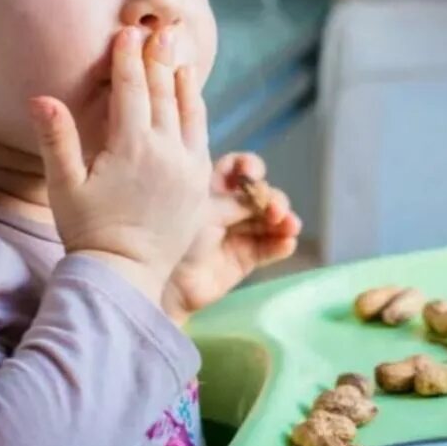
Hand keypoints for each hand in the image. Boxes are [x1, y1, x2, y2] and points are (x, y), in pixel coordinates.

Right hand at [30, 27, 211, 302]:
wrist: (126, 275)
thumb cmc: (87, 232)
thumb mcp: (64, 186)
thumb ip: (56, 139)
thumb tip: (41, 97)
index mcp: (132, 147)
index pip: (132, 90)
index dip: (129, 58)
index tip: (127, 32)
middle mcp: (166, 151)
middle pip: (164, 93)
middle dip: (159, 59)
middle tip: (160, 29)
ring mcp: (188, 166)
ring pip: (189, 111)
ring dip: (183, 81)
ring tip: (179, 56)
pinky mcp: (199, 183)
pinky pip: (201, 136)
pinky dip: (196, 111)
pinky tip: (192, 100)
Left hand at [161, 152, 301, 321]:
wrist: (157, 278)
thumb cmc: (167, 234)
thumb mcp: (197, 207)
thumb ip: (228, 196)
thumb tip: (255, 182)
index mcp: (210, 188)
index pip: (237, 168)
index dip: (250, 166)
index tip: (252, 173)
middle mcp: (226, 208)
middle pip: (261, 195)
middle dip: (272, 198)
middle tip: (274, 210)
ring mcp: (237, 234)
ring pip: (270, 221)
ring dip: (284, 220)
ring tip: (289, 226)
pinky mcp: (243, 260)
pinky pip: (269, 249)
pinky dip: (281, 244)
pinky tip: (287, 242)